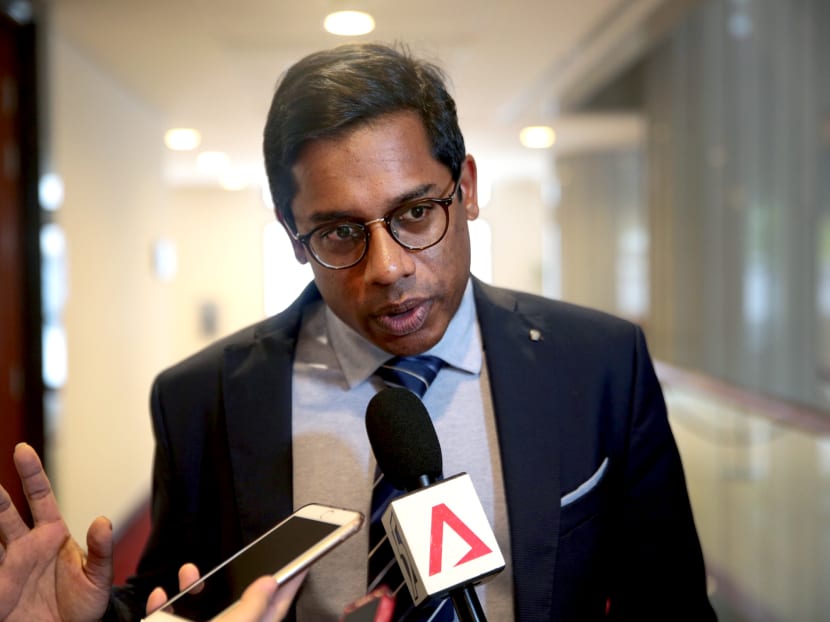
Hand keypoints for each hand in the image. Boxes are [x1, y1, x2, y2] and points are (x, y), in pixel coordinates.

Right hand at [0, 443, 112, 621]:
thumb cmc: (86, 606)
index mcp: (52, 535)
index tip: (23, 450)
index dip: (32, 473)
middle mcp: (25, 546)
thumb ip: (101, 550)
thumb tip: (102, 521)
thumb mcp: (99, 577)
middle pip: (5, 513)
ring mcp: (8, 567)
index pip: (40, 497)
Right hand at [146, 564, 305, 621]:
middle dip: (236, 578)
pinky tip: (161, 596)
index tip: (302, 563)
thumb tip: (270, 583)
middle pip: (237, 604)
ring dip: (192, 587)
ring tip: (189, 573)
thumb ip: (252, 607)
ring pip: (201, 609)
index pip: (276, 609)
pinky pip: (169, 618)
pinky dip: (163, 605)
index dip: (289, 586)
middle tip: (243, 558)